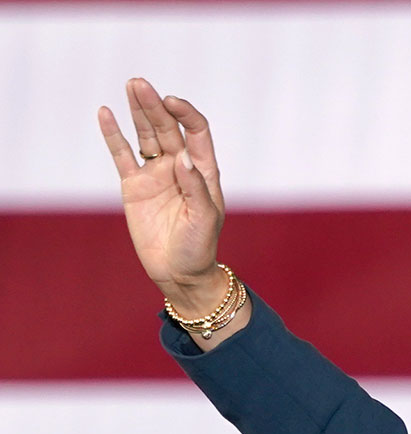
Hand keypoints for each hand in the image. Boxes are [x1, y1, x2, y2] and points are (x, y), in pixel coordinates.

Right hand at [98, 78, 228, 316]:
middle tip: (140, 84)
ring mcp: (156, 174)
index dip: (185, 114)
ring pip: (146, 135)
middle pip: (167, 128)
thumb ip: (195, 188)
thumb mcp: (203, 219)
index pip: (196, 132)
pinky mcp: (134, 185)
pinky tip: (106, 113)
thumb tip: (182, 157)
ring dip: (138, 111)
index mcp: (202, 171)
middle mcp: (180, 167)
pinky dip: (114, 135)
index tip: (171, 102)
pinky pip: (122, 155)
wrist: (179, 272)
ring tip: (131, 85)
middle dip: (155, 105)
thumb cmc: (199, 247)